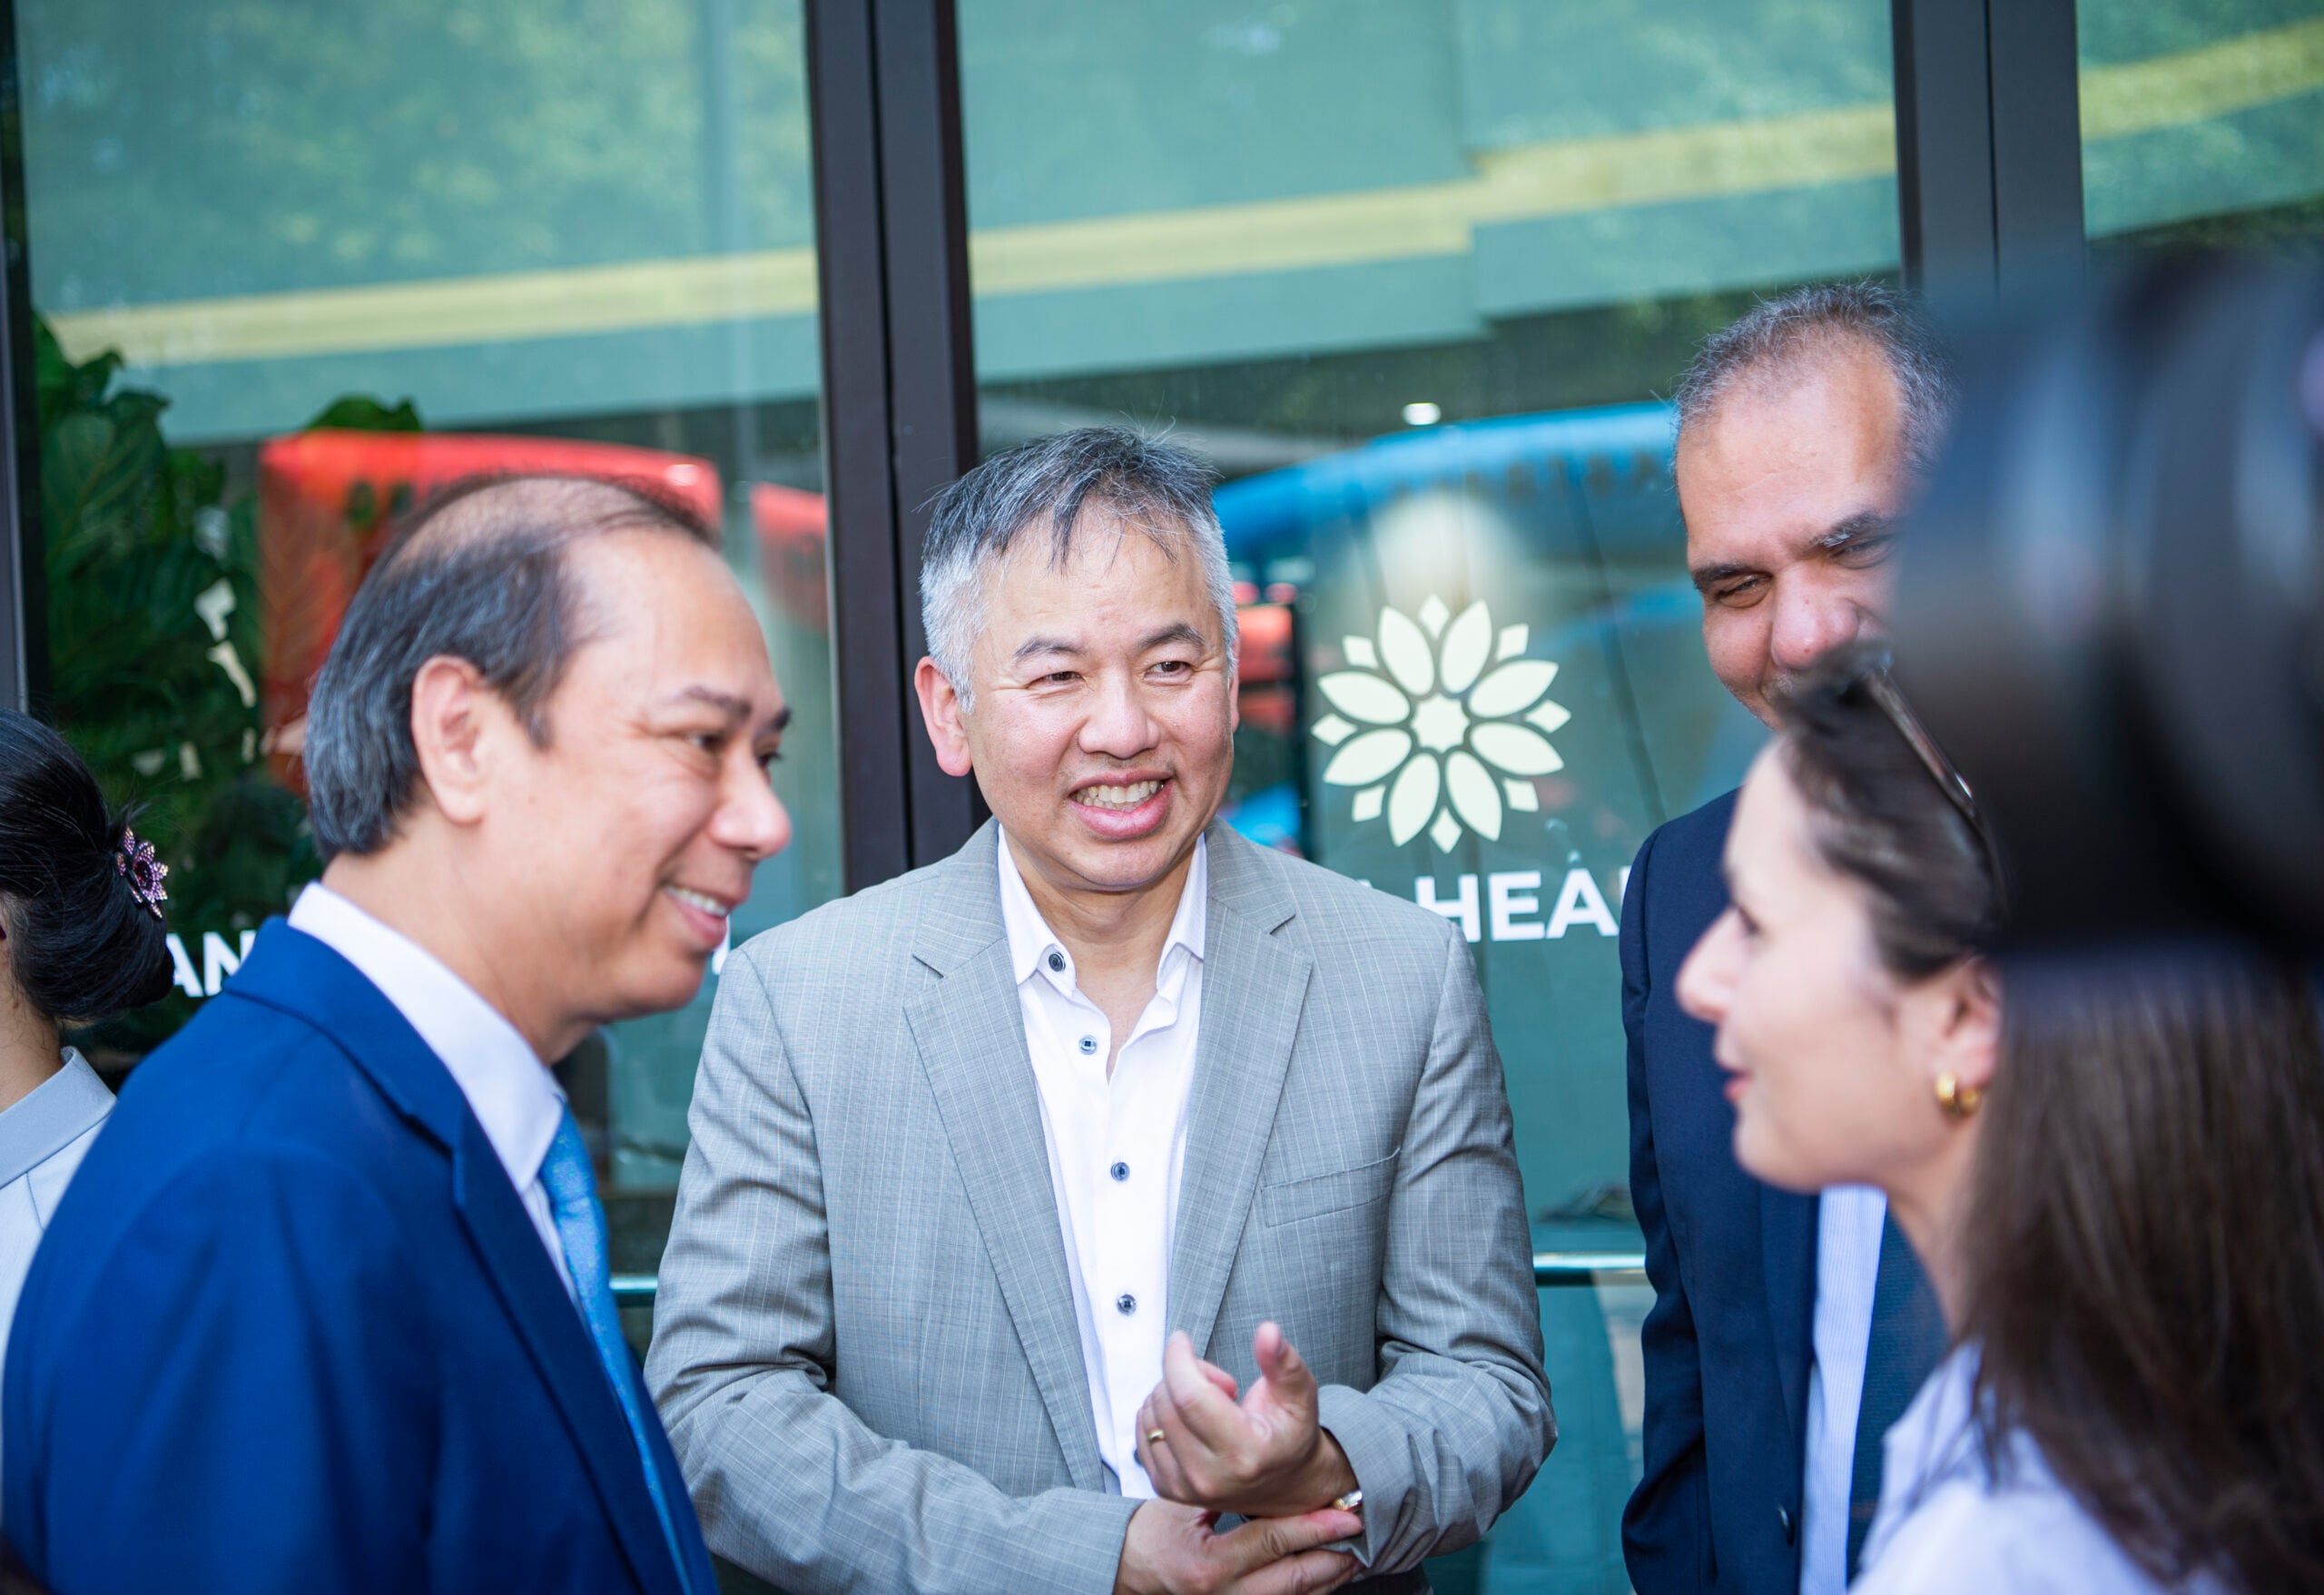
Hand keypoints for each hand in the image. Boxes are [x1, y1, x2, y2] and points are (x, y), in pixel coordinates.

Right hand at [1112, 1500, 1362, 1594]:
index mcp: (1211, 1566)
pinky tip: (1323, 1577)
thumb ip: (1222, 1497)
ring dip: (1325, 1579)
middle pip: (1294, 1581)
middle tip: (1359, 1539)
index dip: (1313, 1527)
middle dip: (1331, 1559)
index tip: (1345, 1516)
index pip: (1273, 1543)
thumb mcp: (1182, 1510)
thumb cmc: (1149, 1536)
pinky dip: (1304, 1590)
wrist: (1123, 1570)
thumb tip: (1266, 1478)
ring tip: (1351, 1558)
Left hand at [1135, 1323, 1360, 1519]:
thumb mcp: (1299, 1396)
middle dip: (1185, 1374)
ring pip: (1151, 1413)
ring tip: (1209, 1406)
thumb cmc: (1289, 1435)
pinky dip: (1160, 1413)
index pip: (1190, 1397)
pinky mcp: (1165, 1487)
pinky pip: (1142, 1430)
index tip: (1181, 1339)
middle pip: (1167, 1401)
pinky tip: (1190, 1420)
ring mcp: (1184, 1487)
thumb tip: (1268, 1332)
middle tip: (1219, 1384)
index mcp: (1244, 1454)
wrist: (1283, 1485)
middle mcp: (1210, 1477)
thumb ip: (1284, 1363)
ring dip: (1172, 1395)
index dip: (1178, 1359)